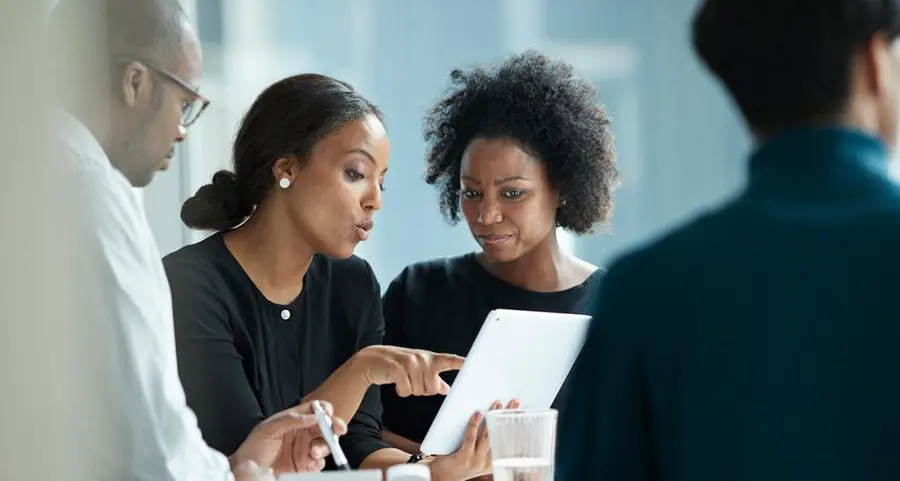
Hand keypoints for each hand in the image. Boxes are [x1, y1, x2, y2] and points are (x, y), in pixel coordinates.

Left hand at [230, 400, 347, 475]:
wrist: (247, 471)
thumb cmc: (253, 448)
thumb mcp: (269, 428)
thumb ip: (291, 419)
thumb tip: (313, 416)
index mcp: (295, 420)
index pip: (315, 409)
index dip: (324, 409)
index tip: (328, 413)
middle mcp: (303, 433)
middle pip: (325, 426)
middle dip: (334, 427)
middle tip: (338, 429)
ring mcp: (305, 449)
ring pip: (325, 444)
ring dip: (324, 446)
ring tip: (314, 451)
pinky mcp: (305, 465)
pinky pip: (319, 462)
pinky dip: (319, 462)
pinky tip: (311, 462)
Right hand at [356, 345, 464, 396]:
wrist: (372, 360)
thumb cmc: (398, 365)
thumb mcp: (418, 370)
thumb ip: (434, 379)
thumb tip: (447, 389)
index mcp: (429, 358)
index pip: (448, 360)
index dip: (459, 362)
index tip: (469, 363)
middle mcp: (422, 359)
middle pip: (432, 388)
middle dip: (422, 390)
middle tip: (412, 381)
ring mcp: (410, 363)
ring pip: (419, 391)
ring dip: (410, 390)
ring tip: (403, 379)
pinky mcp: (397, 369)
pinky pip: (406, 390)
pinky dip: (401, 391)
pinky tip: (396, 383)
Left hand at [429, 400, 518, 480]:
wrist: (441, 476)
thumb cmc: (458, 461)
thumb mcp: (477, 455)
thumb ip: (485, 443)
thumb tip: (488, 414)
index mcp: (494, 462)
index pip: (509, 442)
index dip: (517, 426)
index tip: (523, 413)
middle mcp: (487, 462)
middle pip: (502, 436)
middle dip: (509, 417)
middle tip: (514, 403)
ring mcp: (476, 461)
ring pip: (488, 435)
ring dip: (493, 417)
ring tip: (497, 404)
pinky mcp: (464, 458)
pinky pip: (471, 437)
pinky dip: (475, 423)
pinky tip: (478, 413)